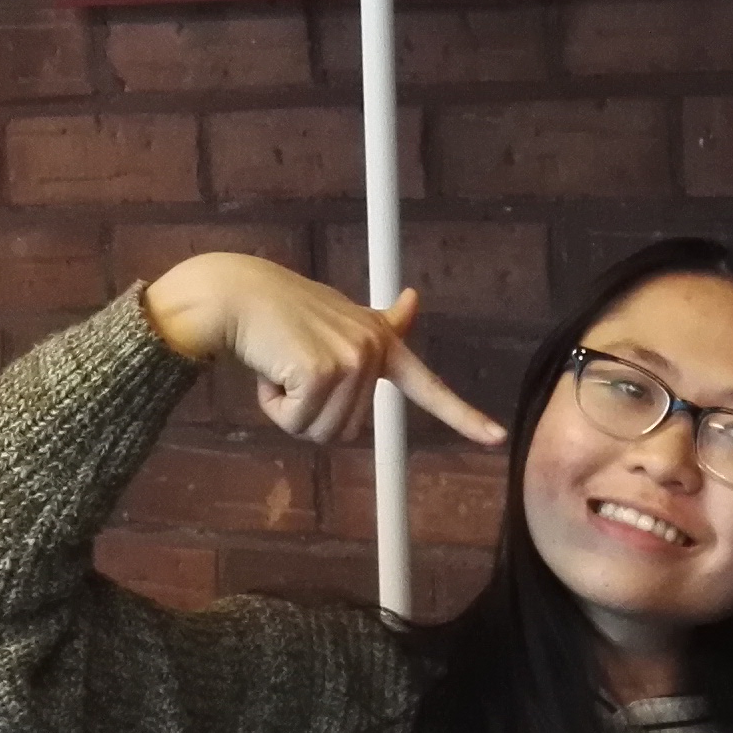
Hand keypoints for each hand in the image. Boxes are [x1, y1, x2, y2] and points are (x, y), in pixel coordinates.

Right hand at [139, 254, 506, 450]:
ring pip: (324, 432)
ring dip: (291, 410)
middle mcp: (374, 349)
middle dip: (310, 412)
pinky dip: (275, 407)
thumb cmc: (280, 309)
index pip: (429, 385)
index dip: (464, 417)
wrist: (235, 293)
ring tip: (282, 366)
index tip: (498, 438)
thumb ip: (380, 324)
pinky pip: (299, 423)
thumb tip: (415, 299)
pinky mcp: (323, 371)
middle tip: (292, 369)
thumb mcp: (339, 317)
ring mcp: (353, 359)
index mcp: (382, 341)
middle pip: (349, 430)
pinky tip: (269, 369)